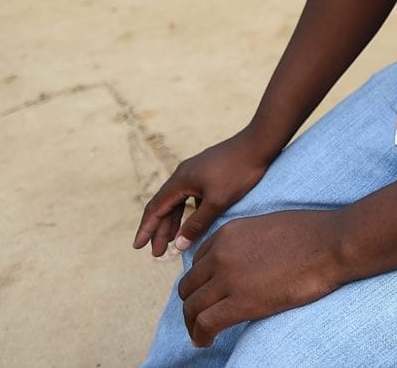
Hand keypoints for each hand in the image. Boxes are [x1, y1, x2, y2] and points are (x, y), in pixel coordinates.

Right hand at [133, 130, 278, 258]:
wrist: (259, 143)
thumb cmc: (239, 171)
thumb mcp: (218, 201)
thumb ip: (197, 223)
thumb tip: (178, 244)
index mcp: (180, 180)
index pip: (155, 209)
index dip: (146, 229)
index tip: (137, 247)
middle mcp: (183, 175)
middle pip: (164, 206)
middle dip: (159, 230)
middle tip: (157, 254)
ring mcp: (195, 172)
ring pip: (178, 201)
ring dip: (173, 222)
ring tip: (172, 243)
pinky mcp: (207, 172)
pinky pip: (190, 196)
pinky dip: (187, 212)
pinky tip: (193, 223)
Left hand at [177, 209, 345, 347]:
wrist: (332, 243)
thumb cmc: (312, 233)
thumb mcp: (269, 225)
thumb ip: (249, 240)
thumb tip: (247, 259)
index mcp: (229, 232)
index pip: (198, 261)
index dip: (202, 282)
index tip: (210, 294)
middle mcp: (221, 253)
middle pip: (189, 286)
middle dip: (192, 303)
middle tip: (201, 317)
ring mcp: (229, 277)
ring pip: (192, 307)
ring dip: (193, 324)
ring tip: (201, 334)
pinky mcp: (241, 301)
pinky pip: (206, 323)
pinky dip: (200, 336)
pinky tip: (206, 341)